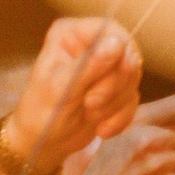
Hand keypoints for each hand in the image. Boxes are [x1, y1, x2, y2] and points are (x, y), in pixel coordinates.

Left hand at [6, 18, 143, 174]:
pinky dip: (120, 117)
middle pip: (128, 56)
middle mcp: (92, 46)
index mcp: (71, 35)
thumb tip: (118, 43)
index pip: (112, 30)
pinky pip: (134, 98)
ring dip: (115, 104)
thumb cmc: (41, 112)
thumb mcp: (61, 88)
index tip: (108, 79)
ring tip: (90, 115)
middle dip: (114, 87)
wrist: (45, 144)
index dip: (118, 54)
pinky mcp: (118, 88)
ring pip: (133, 79)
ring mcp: (107, 67)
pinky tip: (101, 127)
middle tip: (91, 104)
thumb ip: (89, 65)